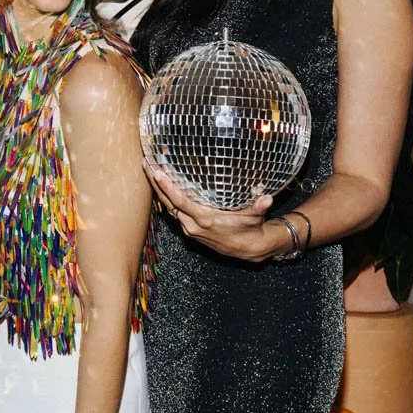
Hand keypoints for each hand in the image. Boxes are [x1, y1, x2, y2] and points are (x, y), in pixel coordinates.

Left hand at [144, 161, 278, 261]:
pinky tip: (161, 186)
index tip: (157, 173)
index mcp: (205, 220)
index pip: (180, 201)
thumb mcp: (254, 216)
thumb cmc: (250, 228)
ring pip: (168, 208)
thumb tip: (267, 198)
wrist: (248, 248)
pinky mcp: (190, 229)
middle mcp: (193, 225)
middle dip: (156, 184)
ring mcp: (190, 228)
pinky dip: (166, 199)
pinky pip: (174, 212)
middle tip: (146, 163)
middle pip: (168, 203)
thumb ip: (258, 206)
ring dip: (158, 190)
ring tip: (149, 170)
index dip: (168, 187)